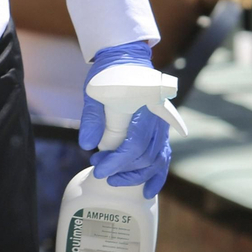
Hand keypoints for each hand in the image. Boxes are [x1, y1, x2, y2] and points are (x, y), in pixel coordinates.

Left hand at [79, 40, 171, 197]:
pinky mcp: (160, 132)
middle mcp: (157, 121)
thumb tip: (88, 145)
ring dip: (135, 175)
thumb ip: (92, 118)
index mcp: (143, 110)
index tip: (99, 170)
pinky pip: (163, 157)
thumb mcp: (94, 93)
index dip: (117, 162)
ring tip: (114, 179)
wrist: (126, 61)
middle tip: (98, 169)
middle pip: (145, 156)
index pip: (133, 145)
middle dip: (121, 169)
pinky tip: (147, 190)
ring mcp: (161, 128)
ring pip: (155, 160)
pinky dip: (157, 175)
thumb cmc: (108, 77)